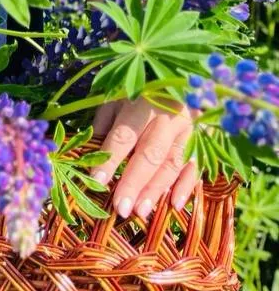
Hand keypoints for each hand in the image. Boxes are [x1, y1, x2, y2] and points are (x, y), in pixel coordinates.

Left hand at [91, 97, 199, 218]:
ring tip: (140, 212)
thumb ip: (103, 126)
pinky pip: (195, 167)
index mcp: (141, 104)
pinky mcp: (201, 142)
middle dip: (134, 183)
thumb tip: (90, 157)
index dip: (110, 159)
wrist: (176, 79)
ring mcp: (188, 131)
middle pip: (150, 154)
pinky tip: (173, 204)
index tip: (96, 181)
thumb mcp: (114, 100)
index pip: (123, 136)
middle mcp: (168, 118)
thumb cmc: (134, 92)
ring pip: (173, 164)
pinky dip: (186, 187)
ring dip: (156, 190)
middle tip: (121, 208)